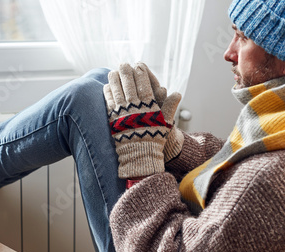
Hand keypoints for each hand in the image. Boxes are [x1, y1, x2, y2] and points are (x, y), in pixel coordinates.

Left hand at [103, 63, 180, 178]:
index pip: (144, 83)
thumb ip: (170, 106)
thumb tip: (177, 93)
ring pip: (116, 89)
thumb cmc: (154, 137)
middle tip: (124, 64)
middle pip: (128, 83)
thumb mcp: (165, 122)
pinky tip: (107, 86)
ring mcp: (122, 111)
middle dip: (126, 71)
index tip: (138, 65)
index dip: (141, 72)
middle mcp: (134, 106)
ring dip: (114, 79)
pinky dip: (107, 92)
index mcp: (148, 105)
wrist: (139, 154)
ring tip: (113, 71)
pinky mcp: (112, 118)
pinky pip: (108, 101)